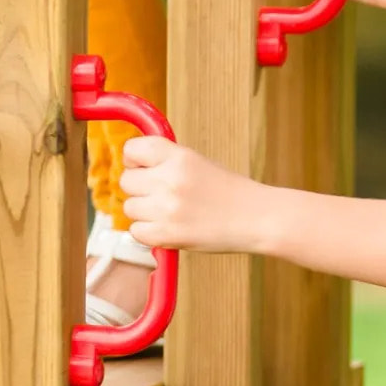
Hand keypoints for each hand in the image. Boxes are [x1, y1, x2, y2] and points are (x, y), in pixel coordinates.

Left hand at [120, 136, 270, 252]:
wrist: (259, 218)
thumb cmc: (233, 193)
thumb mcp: (200, 164)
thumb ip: (168, 163)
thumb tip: (135, 168)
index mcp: (178, 157)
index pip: (131, 150)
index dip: (134, 161)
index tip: (143, 169)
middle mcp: (170, 179)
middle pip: (126, 182)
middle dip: (140, 190)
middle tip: (162, 197)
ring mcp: (167, 208)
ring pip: (129, 209)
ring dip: (145, 214)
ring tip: (171, 215)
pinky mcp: (168, 235)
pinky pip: (137, 232)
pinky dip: (150, 234)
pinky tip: (170, 230)